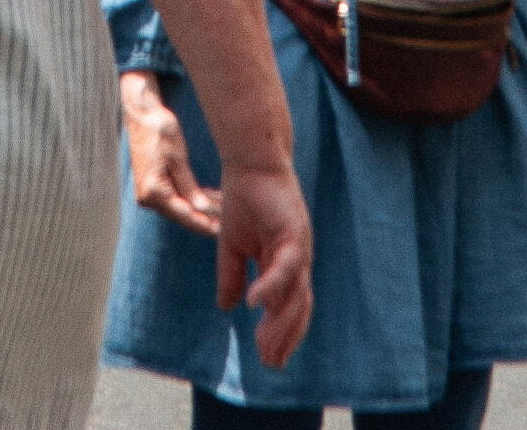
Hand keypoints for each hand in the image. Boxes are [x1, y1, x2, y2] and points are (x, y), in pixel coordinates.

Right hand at [121, 70, 215, 233]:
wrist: (141, 114)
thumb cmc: (160, 131)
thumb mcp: (178, 158)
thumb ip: (190, 187)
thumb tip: (204, 211)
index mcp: (154, 192)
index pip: (186, 216)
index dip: (207, 224)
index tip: (226, 230)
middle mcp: (148, 198)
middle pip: (183, 215)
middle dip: (207, 218)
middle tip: (232, 221)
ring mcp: (149, 193)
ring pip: (181, 208)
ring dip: (202, 208)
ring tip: (226, 207)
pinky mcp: (153, 186)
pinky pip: (176, 198)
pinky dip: (193, 198)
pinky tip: (211, 197)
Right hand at [214, 156, 316, 371]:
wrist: (249, 164)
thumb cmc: (243, 199)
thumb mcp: (231, 246)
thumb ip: (232, 276)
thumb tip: (227, 307)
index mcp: (284, 264)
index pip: (289, 307)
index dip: (281, 333)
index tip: (268, 359)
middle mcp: (297, 259)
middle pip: (298, 307)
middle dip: (285, 336)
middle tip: (270, 363)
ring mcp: (299, 247)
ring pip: (296, 293)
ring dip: (280, 321)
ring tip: (264, 344)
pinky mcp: (295, 232)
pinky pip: (286, 267)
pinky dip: (271, 286)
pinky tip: (256, 304)